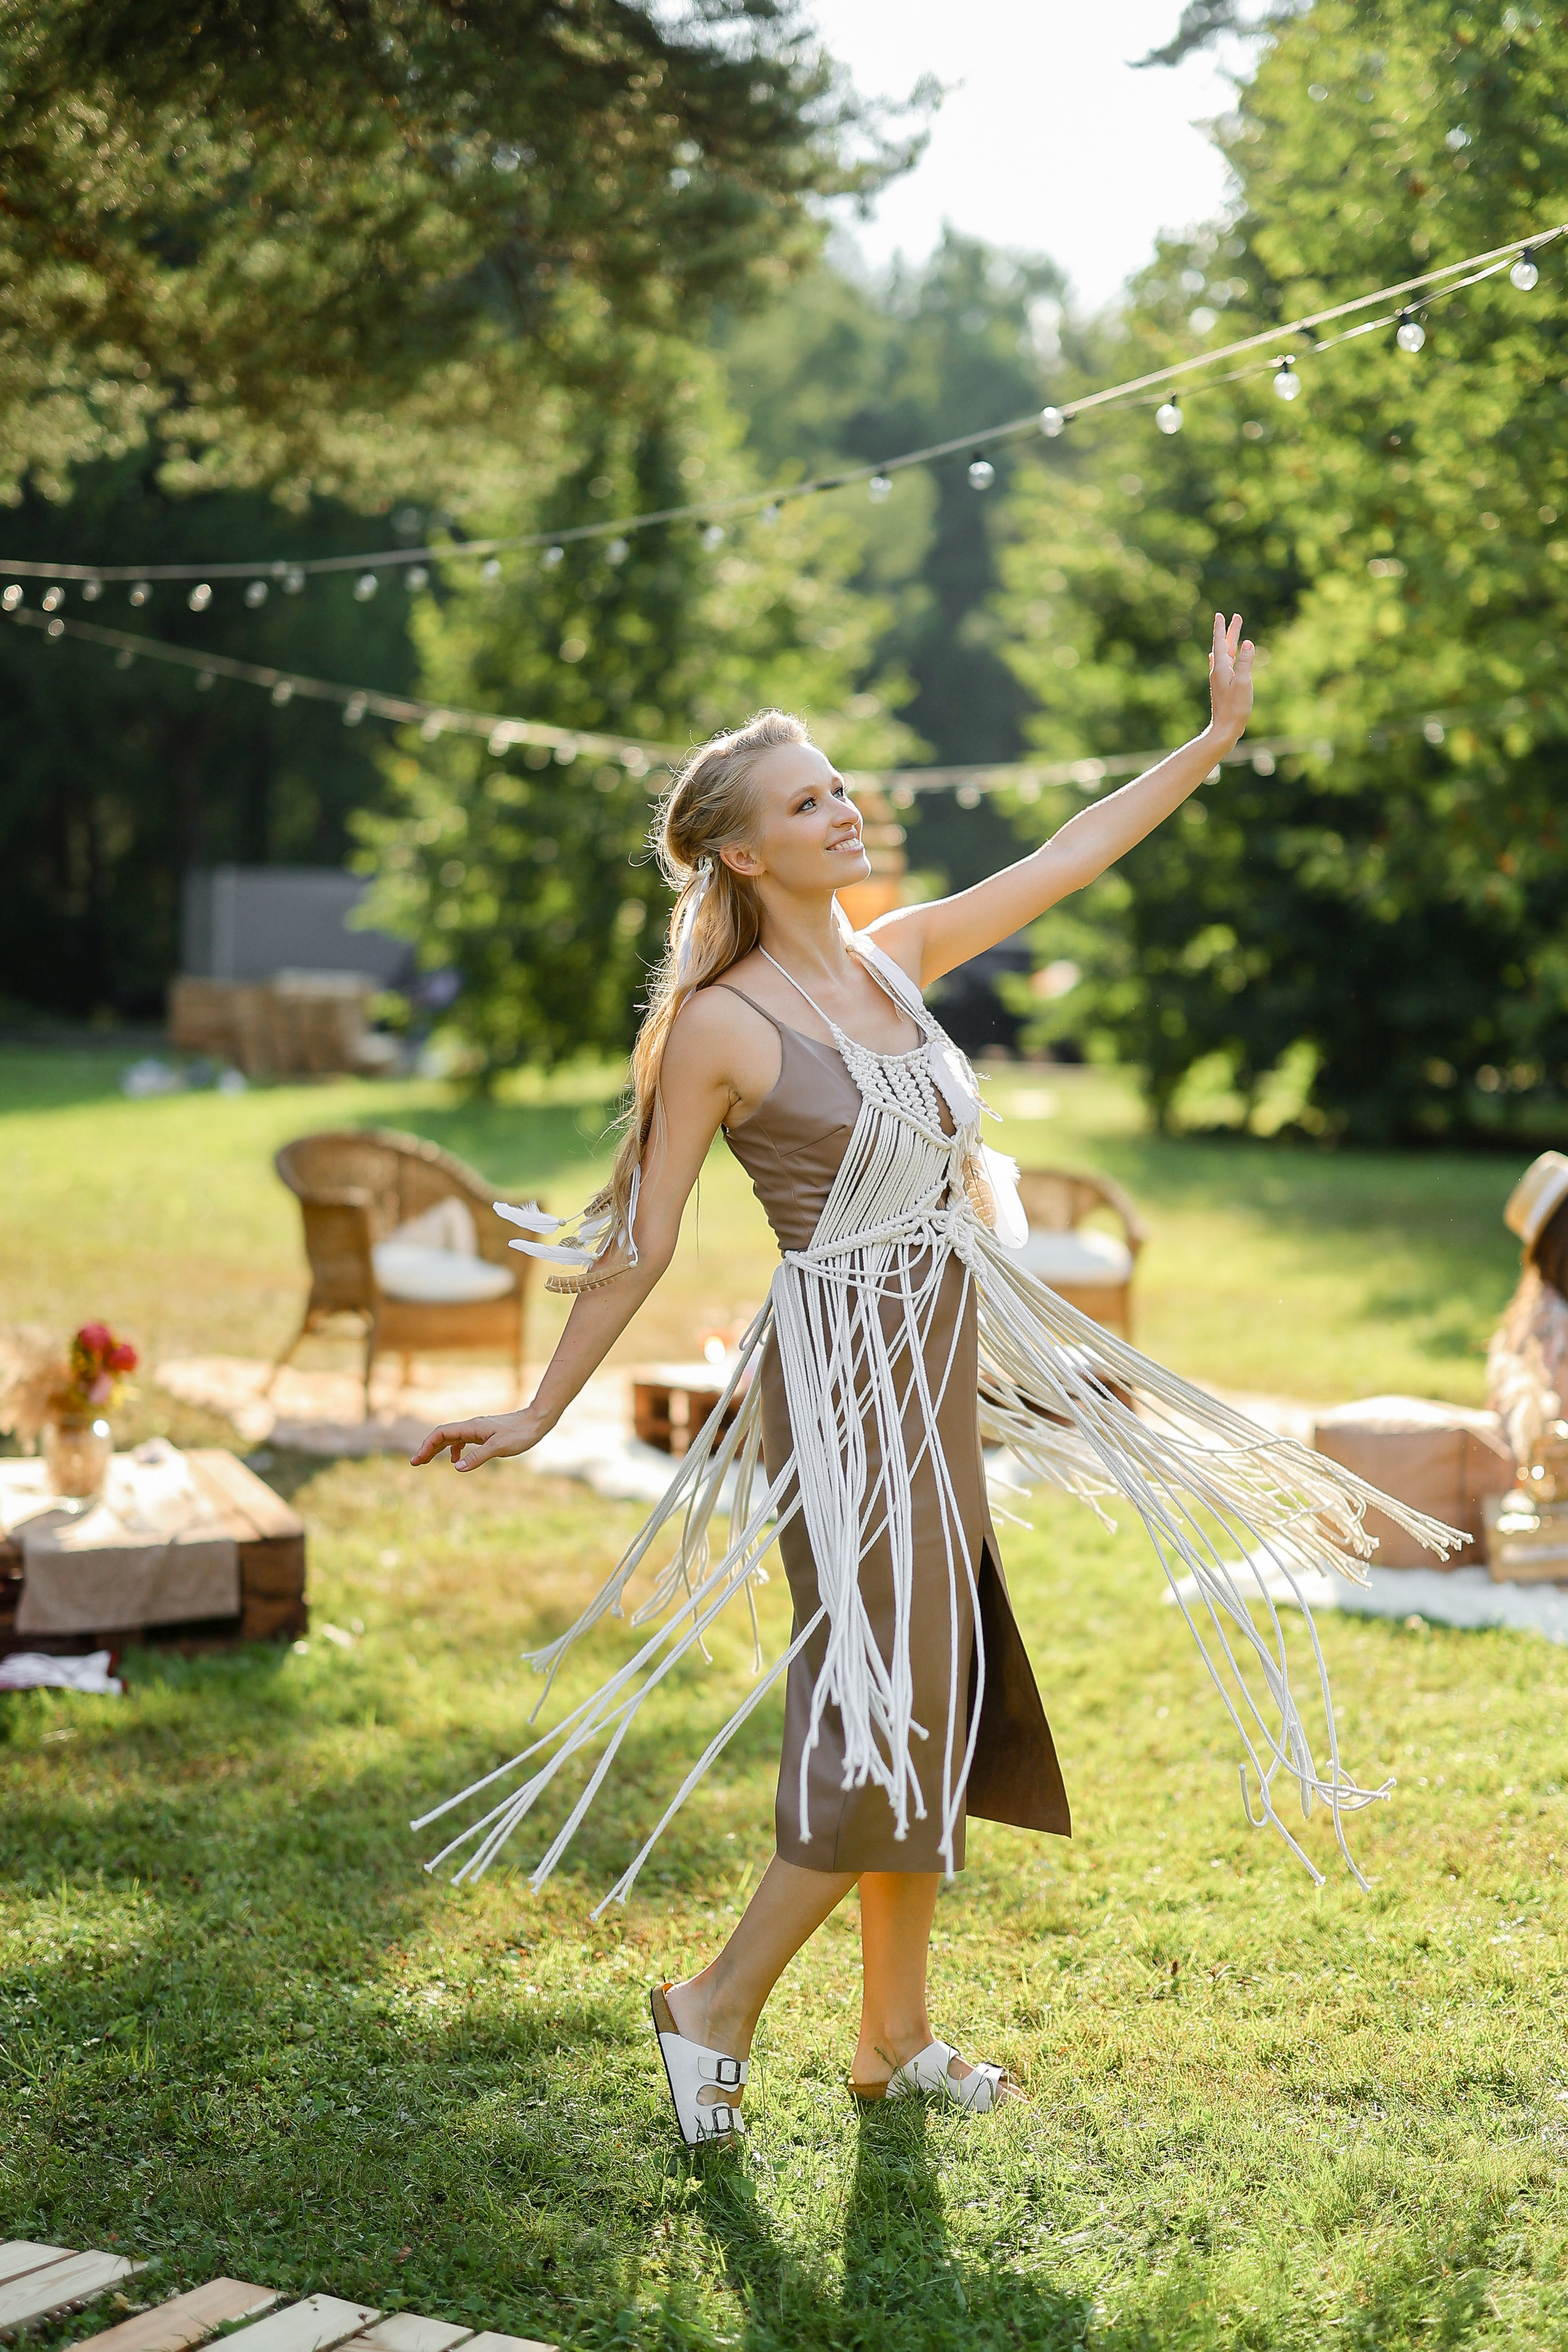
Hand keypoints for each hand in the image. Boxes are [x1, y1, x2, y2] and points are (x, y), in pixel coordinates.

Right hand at [408, 1406, 547, 1471]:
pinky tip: (455, 1461)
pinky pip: (463, 1441)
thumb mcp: (498, 1448)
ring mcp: (477, 1430)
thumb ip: (477, 1457)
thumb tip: (455, 1467)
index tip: (418, 1459)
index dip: (427, 1445)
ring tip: (427, 1461)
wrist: (536, 1422)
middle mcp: (471, 1426)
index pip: (441, 1433)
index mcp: (471, 1427)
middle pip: (443, 1435)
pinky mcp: (484, 1434)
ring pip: (452, 1438)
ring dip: (438, 1449)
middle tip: (415, 1463)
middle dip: (427, 1448)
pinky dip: (454, 1450)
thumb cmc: (519, 1434)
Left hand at [1207, 610, 1254, 748]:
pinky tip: (1217, 656)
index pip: (1221, 643)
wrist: (1224, 729)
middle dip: (1230, 631)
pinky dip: (1223, 655)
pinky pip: (1222, 665)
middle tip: (1235, 617)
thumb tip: (1248, 643)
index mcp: (1221, 668)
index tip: (1221, 615)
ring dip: (1229, 642)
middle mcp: (1218, 672)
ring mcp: (1219, 679)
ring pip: (1224, 655)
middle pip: (1224, 646)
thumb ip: (1246, 663)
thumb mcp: (1244, 683)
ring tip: (1232, 632)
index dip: (1222, 628)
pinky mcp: (1222, 687)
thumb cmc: (1235, 708)